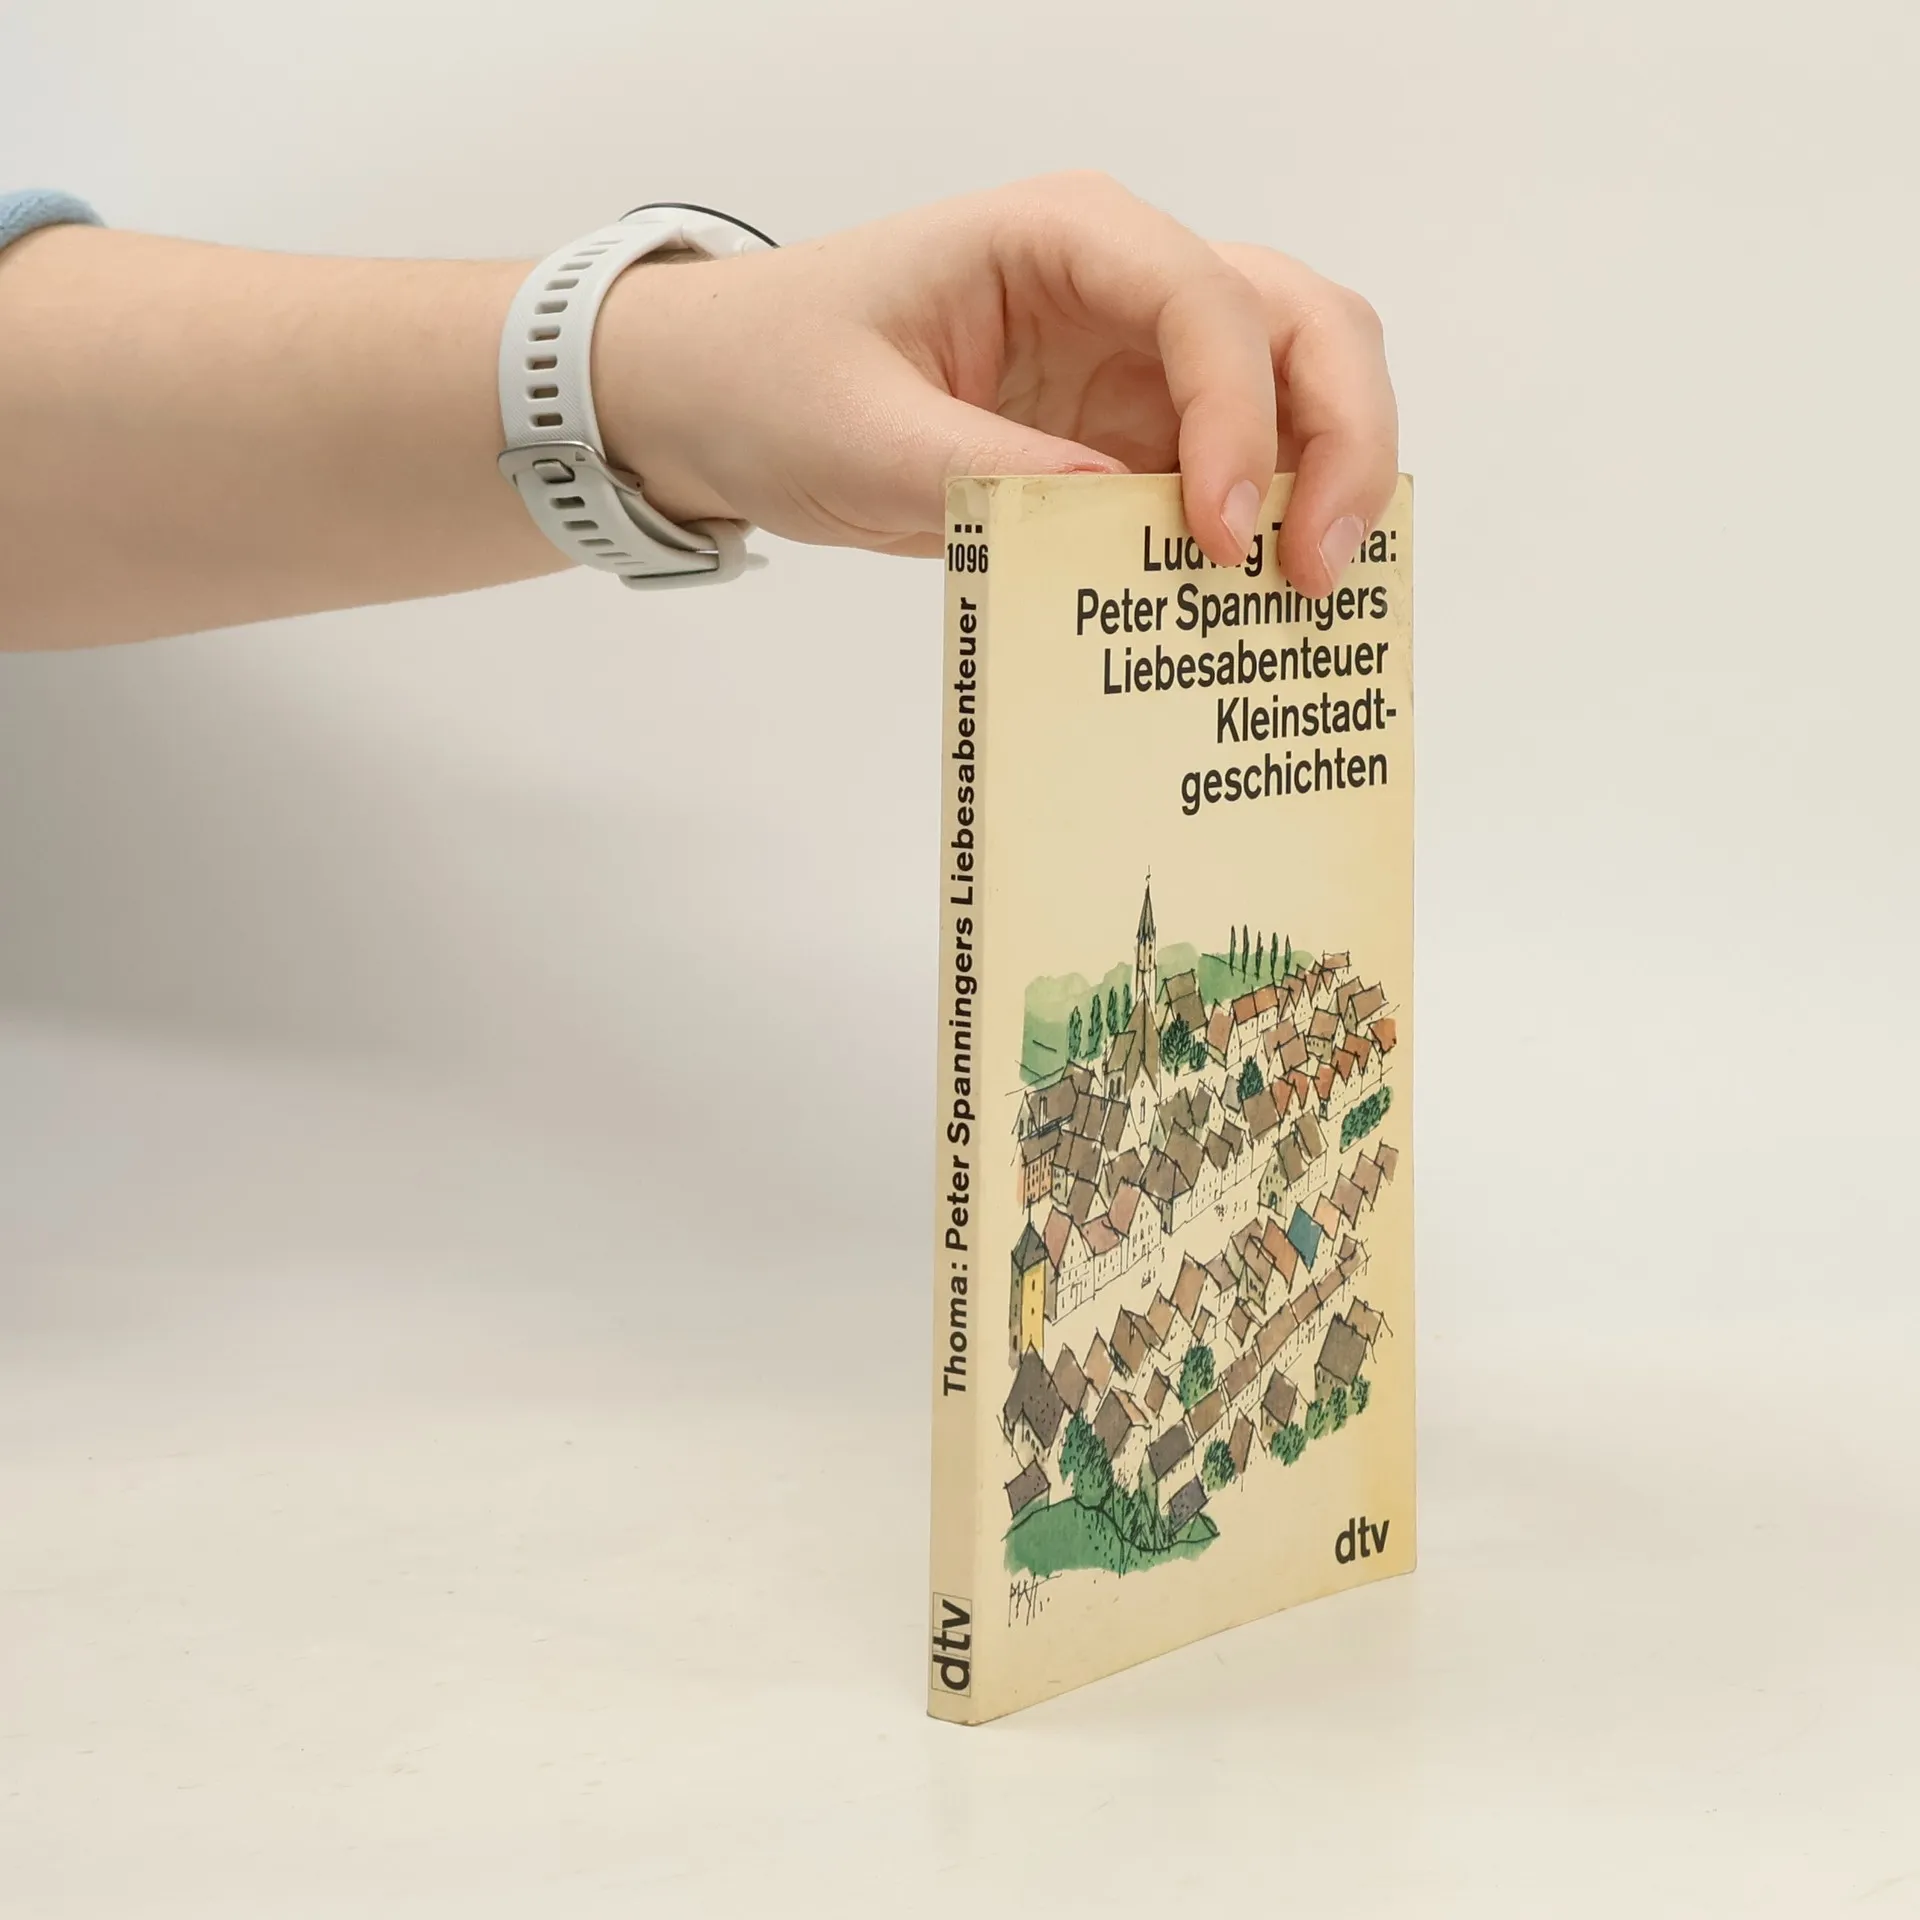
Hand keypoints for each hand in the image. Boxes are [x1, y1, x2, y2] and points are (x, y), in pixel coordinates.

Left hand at [597, 172, 1398, 591]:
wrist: (723, 399)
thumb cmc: (775, 377)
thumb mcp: (862, 435)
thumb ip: (988, 472)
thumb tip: (1123, 522)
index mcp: (1062, 237)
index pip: (1204, 299)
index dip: (1239, 416)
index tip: (1221, 535)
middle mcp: (1125, 283)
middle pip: (1300, 321)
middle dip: (1340, 437)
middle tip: (1317, 569)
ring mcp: (1138, 359)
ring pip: (1299, 385)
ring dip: (1329, 479)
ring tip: (1309, 591)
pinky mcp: (1130, 433)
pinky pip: (1237, 470)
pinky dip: (1271, 526)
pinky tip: (1260, 604)